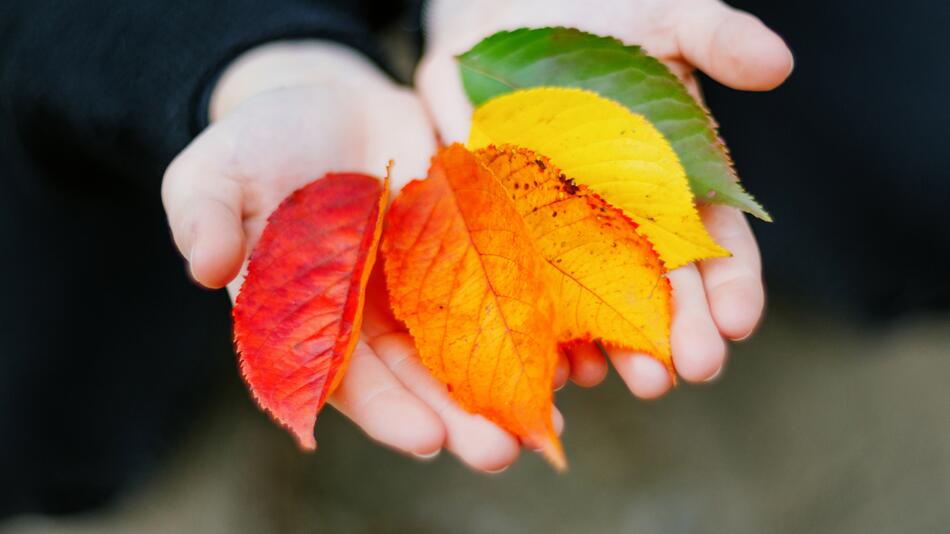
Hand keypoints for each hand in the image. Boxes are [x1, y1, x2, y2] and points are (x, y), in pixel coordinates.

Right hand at [161, 41, 557, 471]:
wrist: (329, 101)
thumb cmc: (262, 142)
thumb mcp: (216, 169)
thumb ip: (203, 215)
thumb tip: (203, 266)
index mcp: (313, 315)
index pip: (346, 375)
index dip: (383, 408)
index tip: (423, 439)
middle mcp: (376, 313)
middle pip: (420, 376)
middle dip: (458, 416)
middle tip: (499, 452)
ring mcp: (429, 283)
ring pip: (470, 346)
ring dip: (507, 385)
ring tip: (546, 421)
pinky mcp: (471, 245)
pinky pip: (506, 289)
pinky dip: (537, 324)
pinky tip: (574, 357)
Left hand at [417, 0, 792, 397]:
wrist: (502, 9)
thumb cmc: (593, 12)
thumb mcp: (662, 16)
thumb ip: (715, 39)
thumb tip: (778, 65)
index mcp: (673, 178)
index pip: (713, 242)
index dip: (729, 282)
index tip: (738, 321)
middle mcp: (621, 217)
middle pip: (658, 286)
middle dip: (678, 329)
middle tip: (693, 370)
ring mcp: (562, 229)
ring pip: (594, 300)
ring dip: (615, 344)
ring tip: (633, 381)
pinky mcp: (505, 228)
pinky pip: (525, 285)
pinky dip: (542, 324)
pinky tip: (558, 362)